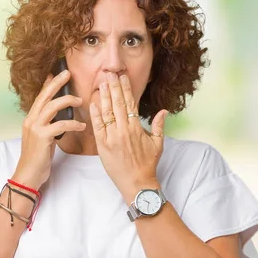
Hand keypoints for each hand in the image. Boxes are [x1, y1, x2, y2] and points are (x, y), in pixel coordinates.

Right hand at [13, 70, 85, 189]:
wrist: (28, 175)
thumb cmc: (38, 158)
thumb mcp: (43, 138)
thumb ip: (48, 125)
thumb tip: (59, 117)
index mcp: (31, 119)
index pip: (40, 97)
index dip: (48, 84)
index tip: (57, 73)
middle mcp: (31, 120)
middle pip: (44, 96)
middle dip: (56, 83)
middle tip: (68, 73)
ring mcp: (35, 128)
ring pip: (51, 107)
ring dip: (67, 101)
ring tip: (80, 100)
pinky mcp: (41, 137)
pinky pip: (60, 125)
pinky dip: (73, 124)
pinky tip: (82, 126)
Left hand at [89, 73, 167, 202]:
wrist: (137, 182)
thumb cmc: (148, 164)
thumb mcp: (158, 144)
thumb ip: (159, 126)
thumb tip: (164, 111)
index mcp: (137, 128)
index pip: (130, 103)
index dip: (126, 89)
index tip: (123, 77)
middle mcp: (124, 130)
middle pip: (118, 104)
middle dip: (113, 87)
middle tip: (109, 74)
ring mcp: (112, 137)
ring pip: (107, 113)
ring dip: (104, 97)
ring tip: (101, 83)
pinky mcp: (103, 146)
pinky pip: (98, 127)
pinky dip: (95, 114)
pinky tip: (93, 103)